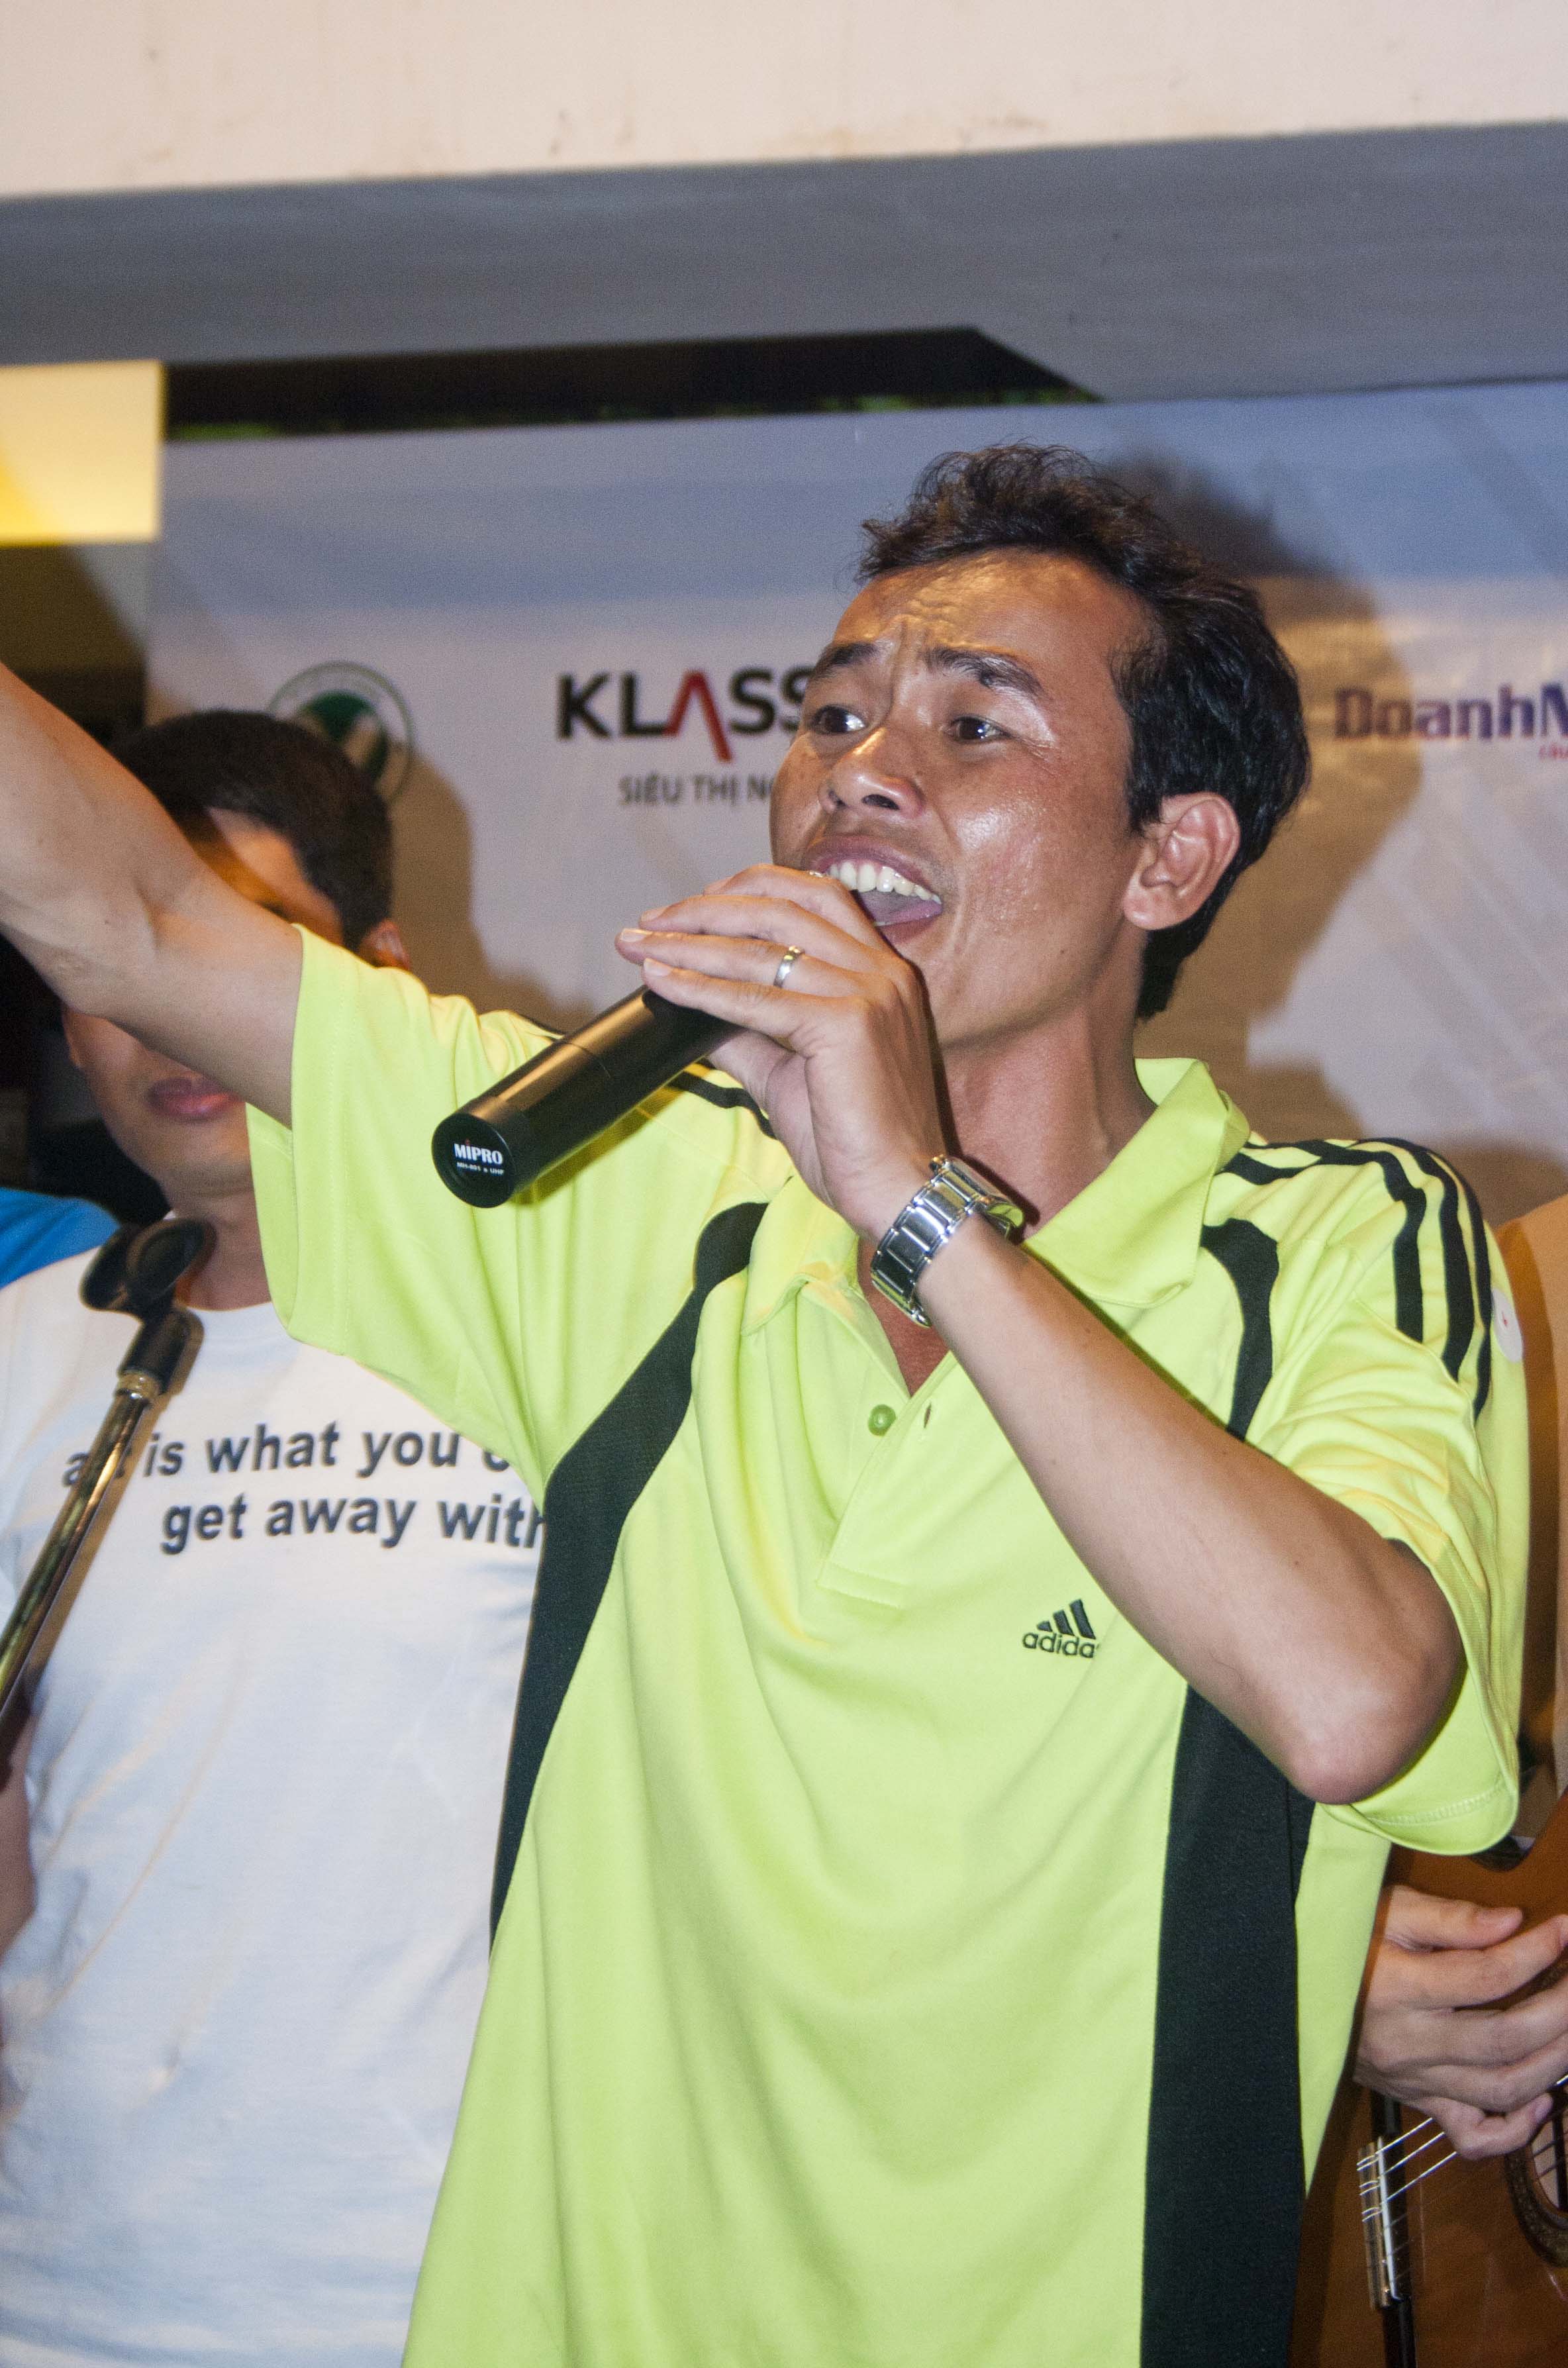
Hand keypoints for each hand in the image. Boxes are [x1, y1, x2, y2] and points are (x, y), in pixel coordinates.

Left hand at [616, 864, 943, 1237]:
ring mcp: (869, 993)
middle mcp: (882, 971)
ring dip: (691, 942)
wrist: (900, 1192)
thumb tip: (695, 1012)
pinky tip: (664, 983)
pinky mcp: (847, 1026)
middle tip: (649, 924)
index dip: (748, 890)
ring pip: (764, 948)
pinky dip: (703, 988)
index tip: (692, 909)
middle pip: (783, 904)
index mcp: (881, 972)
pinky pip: (759, 999)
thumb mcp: (792, 1075)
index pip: (814, 896)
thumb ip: (751, 1036)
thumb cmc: (855, 1141)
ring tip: (640, 946)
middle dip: (707, 907)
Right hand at [1356, 1883, 1567, 2158]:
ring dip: (1553, 2062)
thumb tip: (1512, 1923)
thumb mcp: (1386, 1911)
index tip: (1562, 1929)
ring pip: (1501, 2089)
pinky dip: (1515, 2130)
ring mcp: (1417, 2080)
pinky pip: (1473, 2136)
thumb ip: (1450, 1919)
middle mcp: (1409, 2043)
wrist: (1292, 1991)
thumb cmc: (1340, 1941)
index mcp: (1397, 1989)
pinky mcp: (1420, 2101)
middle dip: (1559, 2009)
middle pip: (1504, 2039)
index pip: (1484, 1977)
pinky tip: (1540, 2101)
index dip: (1534, 1953)